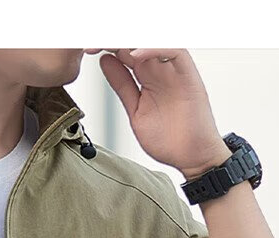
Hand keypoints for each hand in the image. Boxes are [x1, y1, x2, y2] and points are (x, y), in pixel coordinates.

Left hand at [84, 48, 231, 179]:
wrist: (192, 158)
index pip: (125, 51)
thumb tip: (105, 62)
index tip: (86, 49)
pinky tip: (135, 56)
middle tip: (91, 43)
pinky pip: (173, 51)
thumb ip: (122, 85)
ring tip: (109, 44)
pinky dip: (154, 50)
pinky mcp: (188, 75)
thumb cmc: (169, 140)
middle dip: (114, 40)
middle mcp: (160, 69)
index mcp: (147, 77)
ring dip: (131, 41)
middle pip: (137, 42)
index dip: (105, 47)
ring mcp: (174, 71)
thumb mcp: (135, 110)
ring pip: (154, 42)